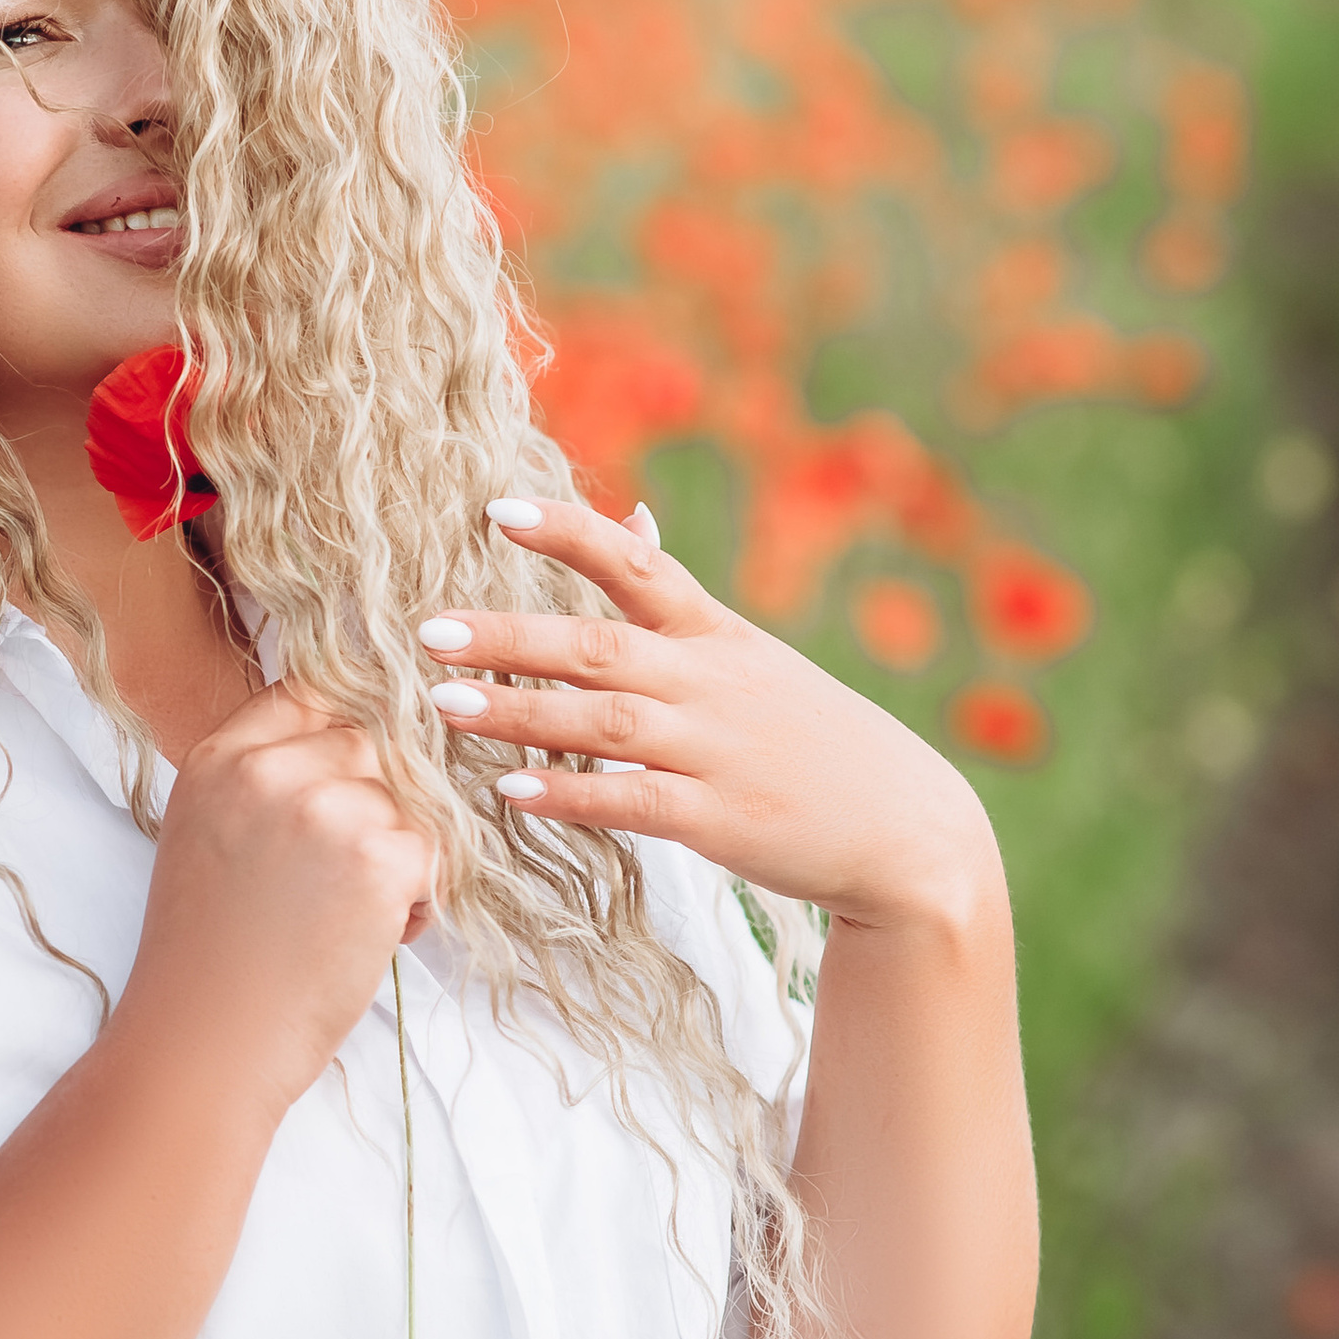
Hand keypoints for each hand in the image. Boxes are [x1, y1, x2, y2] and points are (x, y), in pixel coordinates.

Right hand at [122, 686, 436, 1126]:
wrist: (207, 1044)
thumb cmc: (210, 958)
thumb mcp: (209, 836)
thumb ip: (263, 778)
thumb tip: (356, 741)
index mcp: (220, 757)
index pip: (312, 692)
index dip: (342, 736)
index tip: (348, 783)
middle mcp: (269, 768)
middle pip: (372, 742)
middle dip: (377, 802)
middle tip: (339, 877)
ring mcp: (326, 808)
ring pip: (410, 799)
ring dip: (401, 854)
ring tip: (351, 915)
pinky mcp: (380, 856)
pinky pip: (437, 852)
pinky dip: (420, 900)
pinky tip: (373, 936)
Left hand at [421, 499, 1001, 937]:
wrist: (908, 829)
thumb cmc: (815, 740)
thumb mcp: (753, 656)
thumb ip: (679, 602)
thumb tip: (629, 517)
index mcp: (717, 637)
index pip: (637, 564)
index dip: (568, 532)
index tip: (494, 509)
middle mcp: (712, 684)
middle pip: (600, 645)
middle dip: (512, 636)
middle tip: (430, 630)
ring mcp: (717, 752)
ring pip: (605, 722)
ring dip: (521, 712)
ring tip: (446, 704)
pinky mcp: (721, 821)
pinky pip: (634, 802)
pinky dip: (573, 793)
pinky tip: (512, 789)